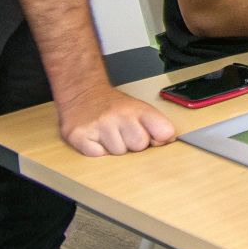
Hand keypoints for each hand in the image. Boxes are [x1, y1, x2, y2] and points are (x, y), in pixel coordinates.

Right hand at [57, 85, 176, 156]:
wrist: (82, 92)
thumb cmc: (112, 106)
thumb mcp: (138, 109)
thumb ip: (155, 125)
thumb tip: (168, 142)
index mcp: (137, 109)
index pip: (163, 131)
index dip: (159, 138)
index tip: (153, 136)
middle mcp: (119, 115)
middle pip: (139, 146)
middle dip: (132, 144)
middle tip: (122, 132)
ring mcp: (99, 125)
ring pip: (118, 153)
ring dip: (113, 147)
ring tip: (107, 133)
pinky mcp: (80, 135)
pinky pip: (97, 155)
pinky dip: (96, 150)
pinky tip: (95, 137)